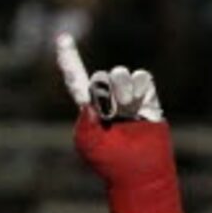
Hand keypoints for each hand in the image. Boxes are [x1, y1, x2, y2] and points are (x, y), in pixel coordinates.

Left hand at [55, 33, 186, 212]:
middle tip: (110, 112)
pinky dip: (139, 87)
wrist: (139, 174)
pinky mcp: (149, 100)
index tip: (62, 37)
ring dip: (122, 89)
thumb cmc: (110, 164)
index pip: (77, 79)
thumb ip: (84, 115)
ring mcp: (129, 99)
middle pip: (103, 76)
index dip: (69, 59)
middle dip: (105, 90)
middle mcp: (109, 100)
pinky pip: (143, 77)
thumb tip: (96, 96)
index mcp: (90, 108)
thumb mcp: (87, 141)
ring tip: (126, 107)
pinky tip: (137, 103)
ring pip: (122, 74)